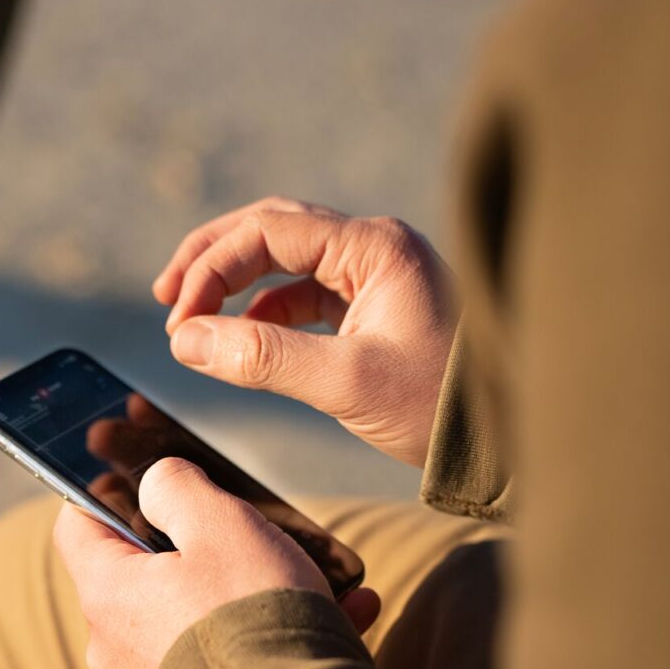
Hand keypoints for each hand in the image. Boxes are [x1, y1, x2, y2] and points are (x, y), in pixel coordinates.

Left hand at [53, 457, 380, 668]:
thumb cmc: (249, 614)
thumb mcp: (220, 524)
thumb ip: (178, 488)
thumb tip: (157, 482)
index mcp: (107, 592)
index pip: (77, 526)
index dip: (104, 494)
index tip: (142, 483)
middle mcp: (113, 647)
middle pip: (141, 576)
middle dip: (196, 550)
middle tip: (249, 536)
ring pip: (193, 621)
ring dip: (247, 597)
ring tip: (320, 584)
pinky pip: (224, 666)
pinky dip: (265, 642)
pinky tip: (341, 620)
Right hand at [152, 197, 457, 466]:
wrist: (503, 440)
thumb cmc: (438, 406)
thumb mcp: (345, 382)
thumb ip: (261, 359)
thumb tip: (184, 340)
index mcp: (374, 247)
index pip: (267, 231)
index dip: (210, 269)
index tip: (177, 319)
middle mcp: (374, 247)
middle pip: (270, 228)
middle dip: (212, 259)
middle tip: (166, 298)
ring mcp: (375, 274)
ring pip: (284, 258)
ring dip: (234, 284)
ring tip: (193, 322)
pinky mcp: (373, 307)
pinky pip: (303, 292)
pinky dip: (263, 312)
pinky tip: (241, 341)